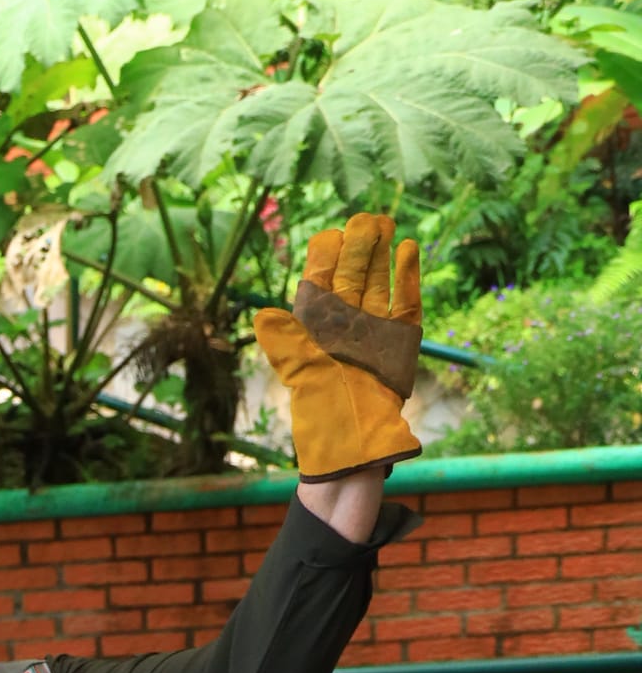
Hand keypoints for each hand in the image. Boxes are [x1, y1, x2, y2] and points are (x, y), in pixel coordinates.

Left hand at [253, 212, 422, 484]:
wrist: (354, 453)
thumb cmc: (323, 421)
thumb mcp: (303, 381)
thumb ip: (288, 346)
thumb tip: (264, 316)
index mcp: (315, 333)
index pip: (319, 287)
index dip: (324, 261)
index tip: (328, 237)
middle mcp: (345, 329)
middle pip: (351, 279)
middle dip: (356, 249)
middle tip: (363, 218)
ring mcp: (374, 333)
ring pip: (378, 285)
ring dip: (380, 256)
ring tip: (384, 224)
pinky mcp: (401, 344)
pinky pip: (405, 304)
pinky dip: (407, 279)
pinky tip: (408, 250)